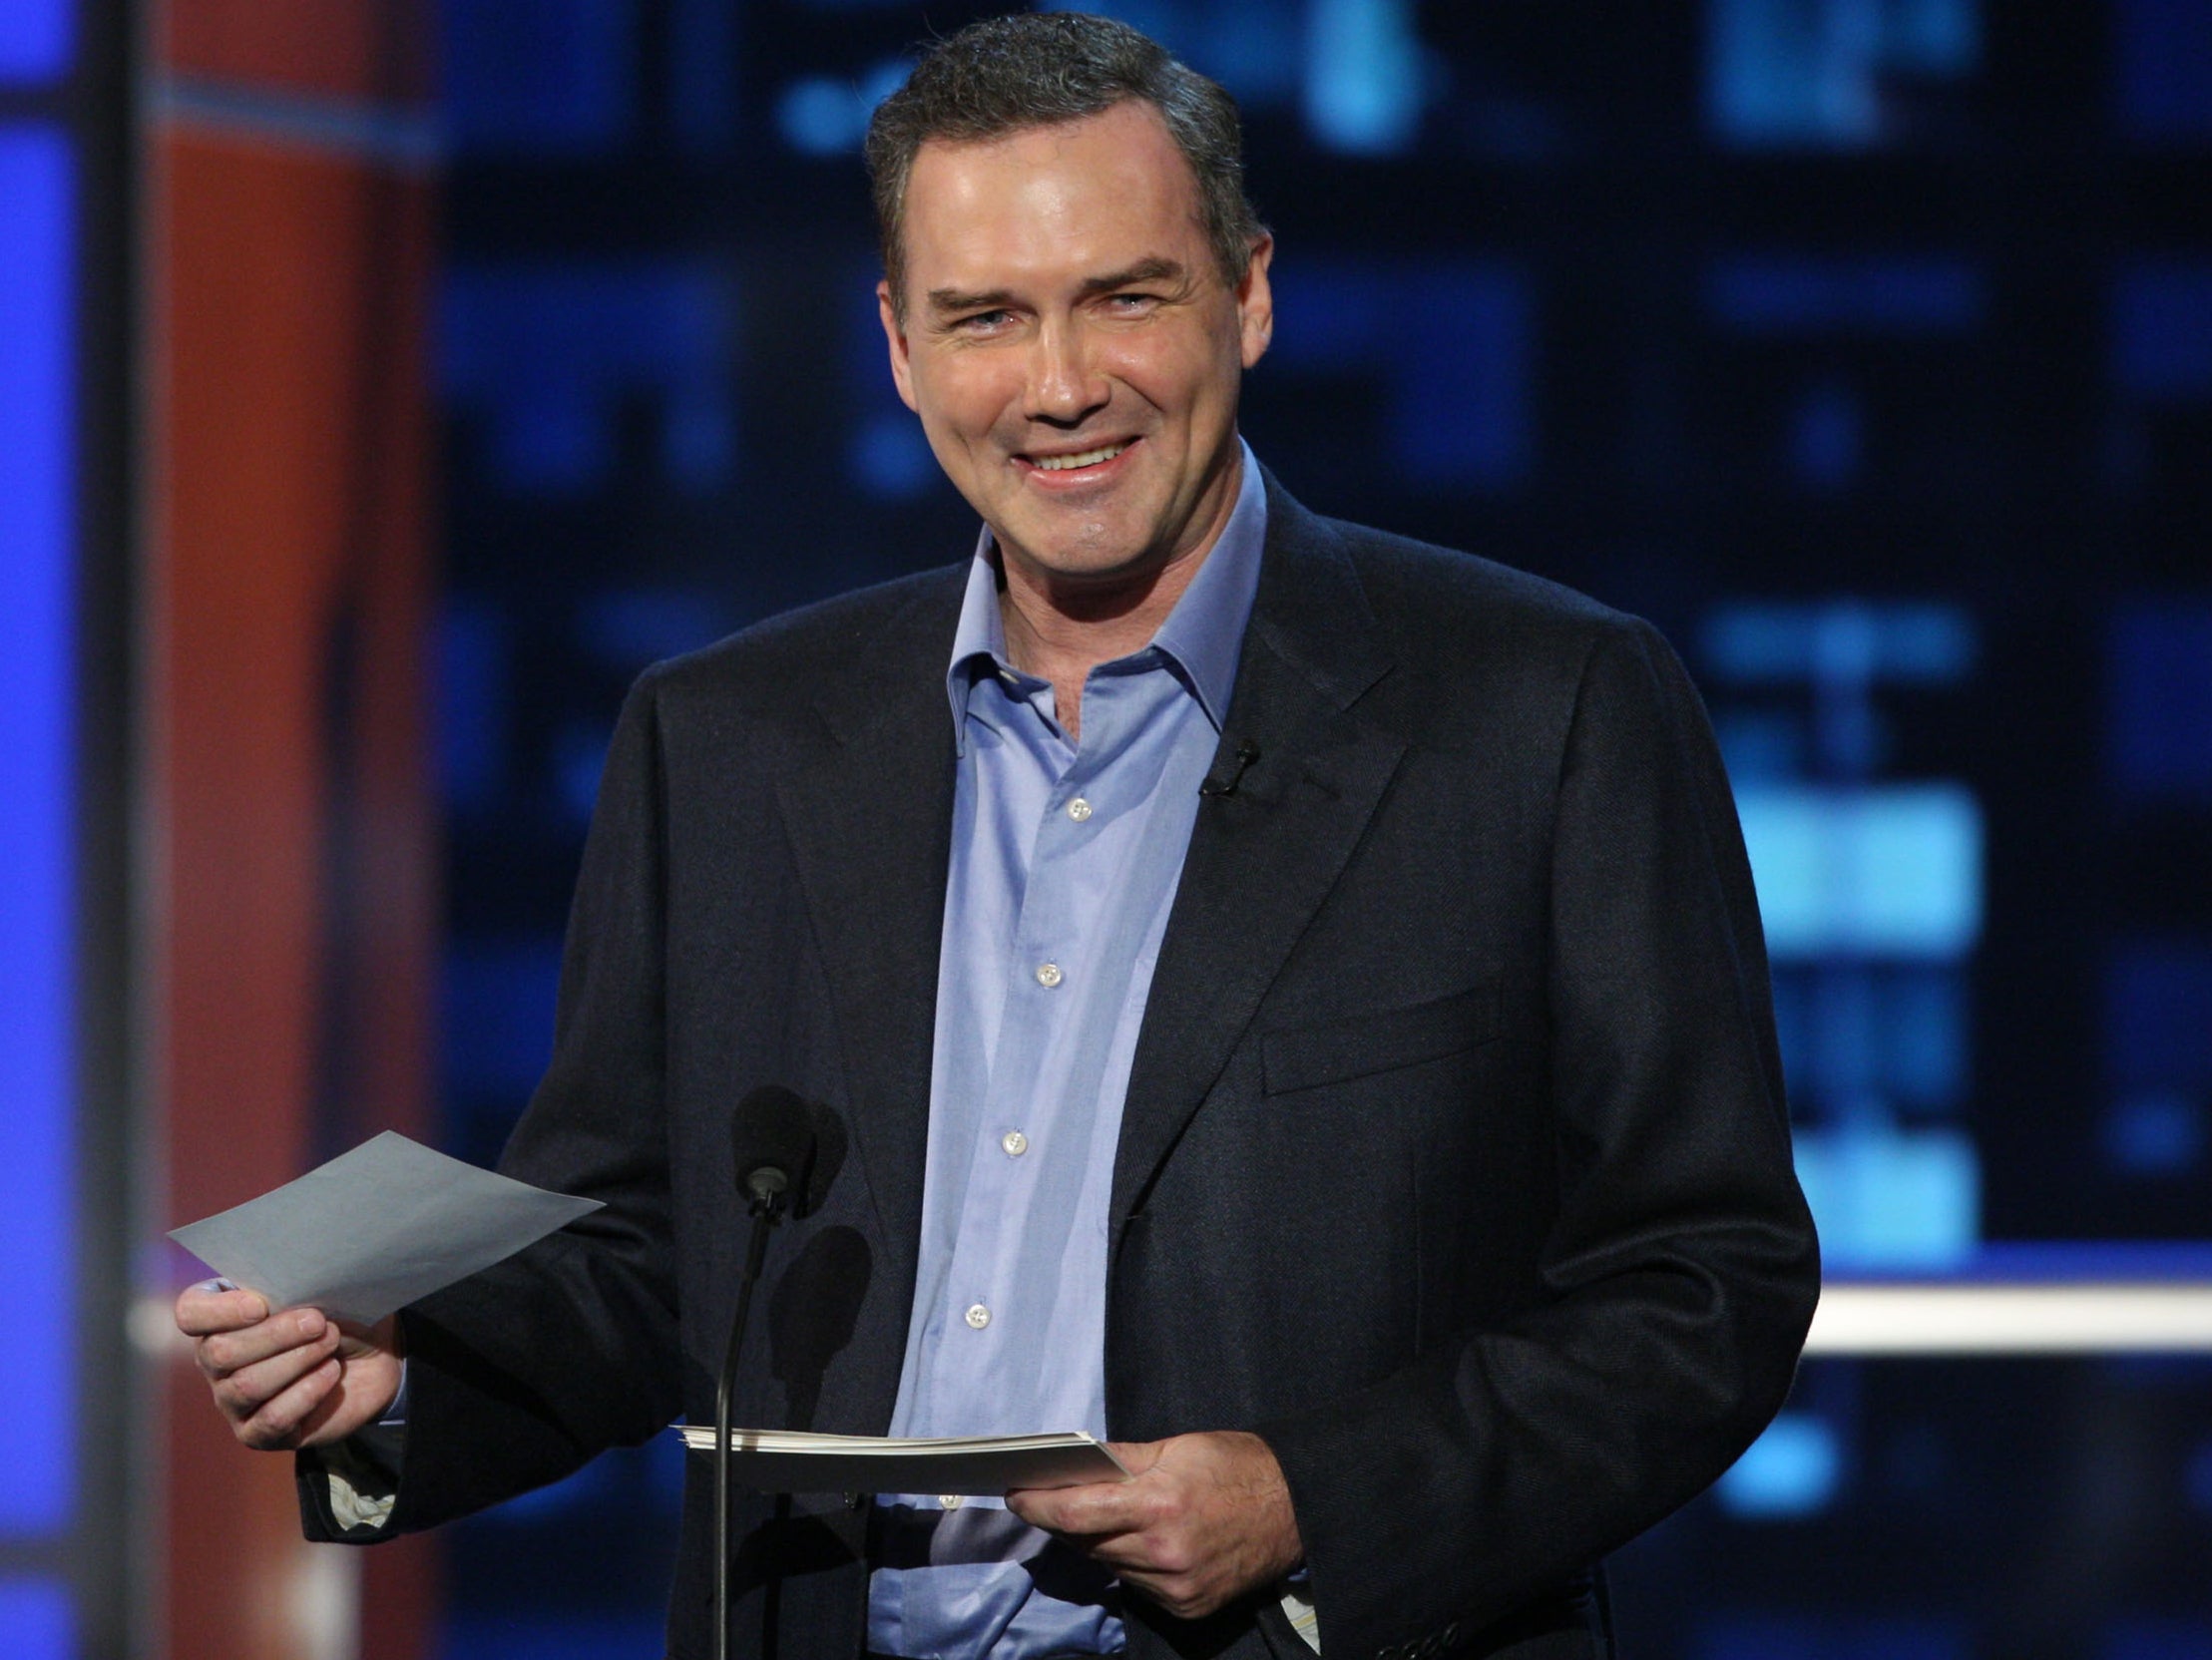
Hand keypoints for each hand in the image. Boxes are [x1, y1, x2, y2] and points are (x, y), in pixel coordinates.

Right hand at [174, 1281, 402, 1450]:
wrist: (374, 1358)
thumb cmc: (339, 1314)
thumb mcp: (321, 1291)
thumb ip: (296, 1285)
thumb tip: (290, 1290)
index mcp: (220, 1314)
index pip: (190, 1312)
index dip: (219, 1311)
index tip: (261, 1305)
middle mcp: (214, 1359)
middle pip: (219, 1353)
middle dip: (276, 1334)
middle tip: (319, 1322)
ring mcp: (231, 1400)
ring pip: (246, 1385)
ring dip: (298, 1360)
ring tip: (331, 1342)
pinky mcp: (256, 1433)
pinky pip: (273, 1418)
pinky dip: (308, 1391)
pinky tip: (331, 1372)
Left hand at [1006, 1430, 1303, 1620]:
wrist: (1296, 1507)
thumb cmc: (1236, 1466)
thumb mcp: (1178, 1447)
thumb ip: (1122, 1460)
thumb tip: (1073, 1465)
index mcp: (1159, 1504)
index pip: (1076, 1513)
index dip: (1038, 1504)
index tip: (1015, 1493)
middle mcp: (1164, 1552)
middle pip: (1087, 1541)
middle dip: (1064, 1520)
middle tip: (1047, 1497)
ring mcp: (1176, 1586)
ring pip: (1110, 1565)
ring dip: (1097, 1542)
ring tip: (1098, 1516)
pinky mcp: (1188, 1606)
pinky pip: (1138, 1585)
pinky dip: (1129, 1563)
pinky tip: (1137, 1542)